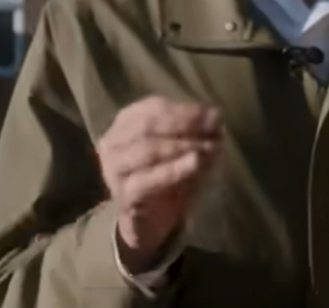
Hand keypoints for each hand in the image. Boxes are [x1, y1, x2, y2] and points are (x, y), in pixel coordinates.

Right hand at [96, 96, 222, 272]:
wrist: (146, 221)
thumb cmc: (165, 176)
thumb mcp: (181, 148)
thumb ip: (195, 131)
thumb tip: (216, 115)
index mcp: (126, 122)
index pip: (154, 107)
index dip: (185, 109)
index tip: (214, 112)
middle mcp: (113, 143)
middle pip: (148, 126)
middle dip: (184, 124)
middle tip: (215, 127)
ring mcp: (113, 170)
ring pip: (147, 150)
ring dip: (183, 146)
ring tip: (211, 146)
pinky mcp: (123, 195)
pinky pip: (148, 180)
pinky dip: (174, 169)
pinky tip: (195, 163)